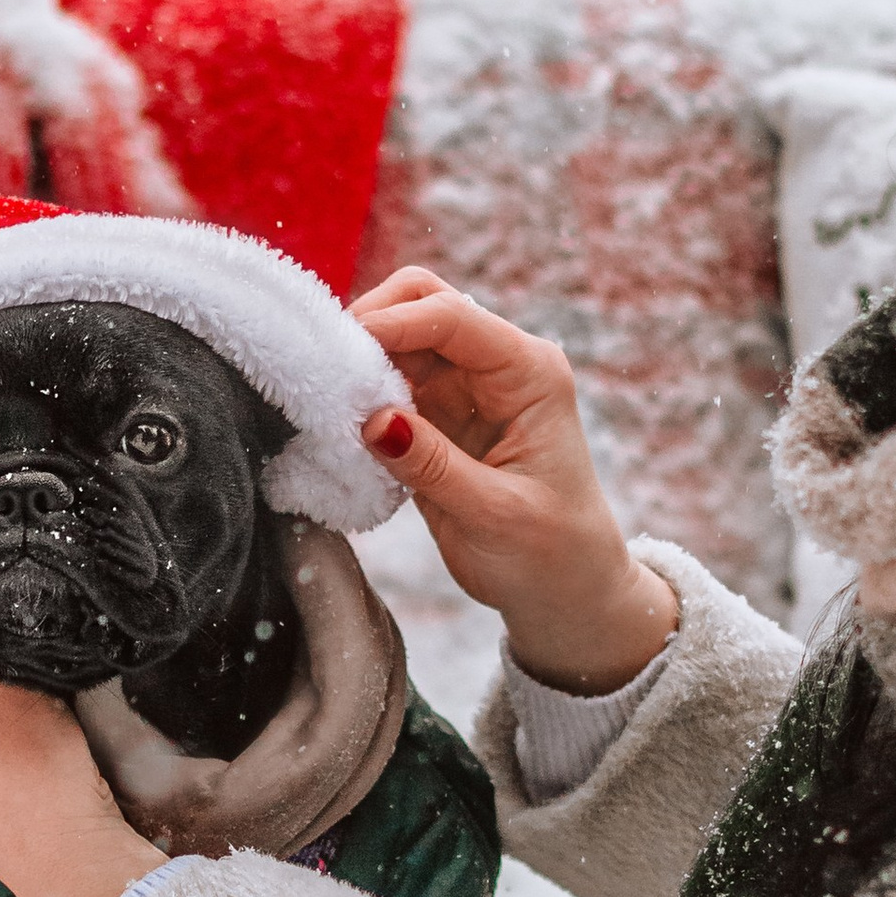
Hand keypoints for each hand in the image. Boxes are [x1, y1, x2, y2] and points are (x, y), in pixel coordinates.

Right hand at [351, 268, 676, 693]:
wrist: (568, 592)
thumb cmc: (552, 554)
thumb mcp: (495, 514)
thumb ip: (433, 466)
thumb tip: (372, 419)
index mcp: (529, 372)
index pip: (452, 316)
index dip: (391, 323)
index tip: (337, 351)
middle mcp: (498, 367)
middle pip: (422, 303)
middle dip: (372, 324)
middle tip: (328, 368)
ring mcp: (465, 389)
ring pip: (399, 339)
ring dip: (360, 360)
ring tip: (327, 399)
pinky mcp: (438, 417)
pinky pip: (389, 383)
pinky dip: (361, 392)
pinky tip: (341, 421)